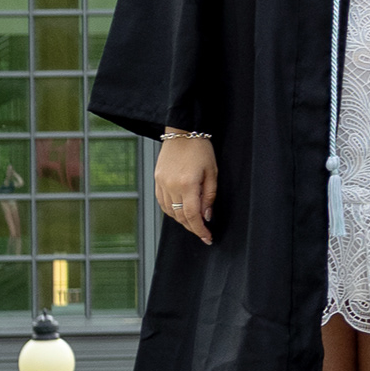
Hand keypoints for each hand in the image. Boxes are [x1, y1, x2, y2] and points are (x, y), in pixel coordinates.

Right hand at [157, 129, 219, 245]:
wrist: (182, 132)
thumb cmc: (201, 150)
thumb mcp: (212, 172)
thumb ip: (209, 196)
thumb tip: (206, 216)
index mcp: (187, 184)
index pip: (192, 215)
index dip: (199, 229)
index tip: (207, 238)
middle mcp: (171, 186)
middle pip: (180, 216)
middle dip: (192, 227)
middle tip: (203, 233)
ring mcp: (161, 183)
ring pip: (170, 211)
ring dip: (182, 220)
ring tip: (194, 223)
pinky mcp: (157, 180)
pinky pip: (162, 202)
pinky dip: (171, 211)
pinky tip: (180, 212)